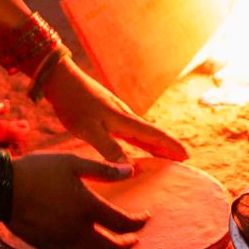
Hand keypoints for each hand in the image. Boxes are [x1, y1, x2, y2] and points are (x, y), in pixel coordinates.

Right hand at [9, 153, 148, 248]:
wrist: (4, 186)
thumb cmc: (39, 169)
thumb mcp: (73, 162)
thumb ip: (104, 170)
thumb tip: (131, 170)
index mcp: (87, 206)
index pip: (123, 222)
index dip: (139, 222)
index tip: (146, 217)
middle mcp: (78, 229)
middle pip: (111, 247)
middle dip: (127, 244)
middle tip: (134, 238)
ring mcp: (62, 241)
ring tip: (116, 247)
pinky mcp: (47, 247)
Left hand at [41, 57, 187, 162]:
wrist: (61, 79)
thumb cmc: (74, 104)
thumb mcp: (89, 130)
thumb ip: (109, 149)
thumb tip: (130, 168)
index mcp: (124, 120)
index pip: (154, 135)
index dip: (171, 146)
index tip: (187, 157)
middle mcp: (125, 116)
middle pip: (152, 134)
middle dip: (168, 147)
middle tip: (183, 161)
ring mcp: (117, 114)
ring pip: (141, 133)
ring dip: (155, 145)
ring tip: (165, 158)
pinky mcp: (107, 114)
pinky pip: (130, 131)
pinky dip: (140, 141)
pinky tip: (137, 147)